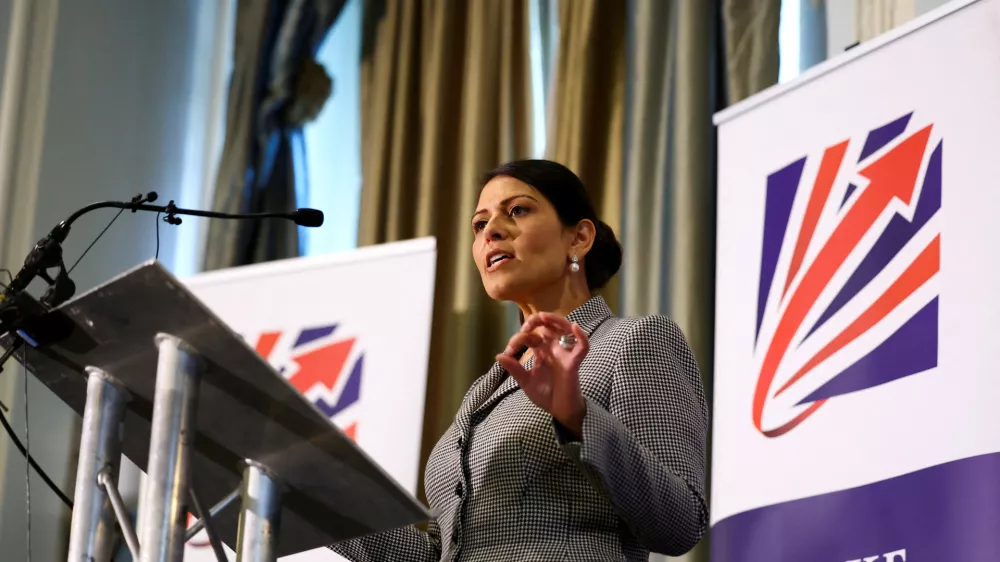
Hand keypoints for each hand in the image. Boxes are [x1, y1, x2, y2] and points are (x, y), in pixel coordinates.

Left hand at [496, 312, 588, 436]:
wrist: (559, 410)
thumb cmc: (545, 394)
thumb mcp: (525, 381)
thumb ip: (514, 369)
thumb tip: (498, 355)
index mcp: (541, 352)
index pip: (530, 337)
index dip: (518, 339)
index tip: (509, 351)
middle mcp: (553, 349)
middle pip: (548, 326)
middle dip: (536, 321)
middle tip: (525, 327)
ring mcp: (564, 354)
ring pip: (564, 329)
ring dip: (555, 320)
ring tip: (543, 316)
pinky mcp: (574, 362)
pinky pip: (582, 347)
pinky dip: (581, 336)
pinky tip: (575, 328)